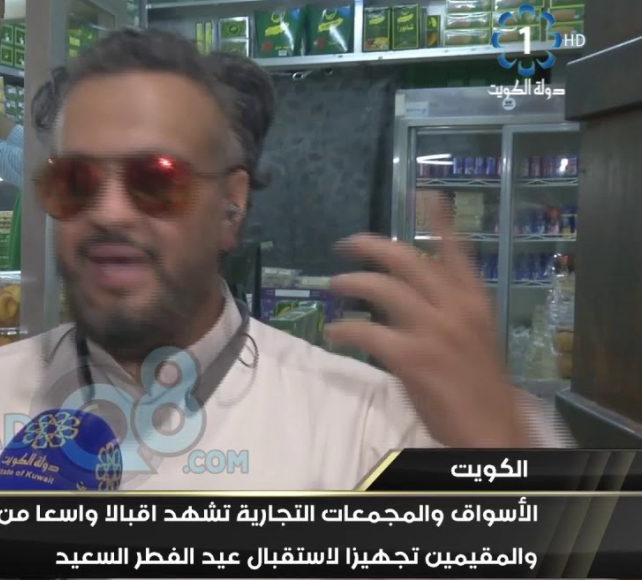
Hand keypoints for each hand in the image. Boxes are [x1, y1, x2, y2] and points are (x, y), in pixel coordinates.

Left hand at [326, 193, 529, 447]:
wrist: (490, 431)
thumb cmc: (479, 388)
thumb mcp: (475, 338)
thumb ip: (450, 311)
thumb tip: (416, 292)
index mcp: (475, 301)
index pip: (455, 251)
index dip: (439, 221)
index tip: (425, 194)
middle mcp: (454, 308)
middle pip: (407, 260)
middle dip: (371, 246)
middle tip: (346, 244)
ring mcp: (432, 331)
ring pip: (381, 288)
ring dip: (352, 282)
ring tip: (334, 285)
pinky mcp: (410, 357)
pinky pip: (365, 331)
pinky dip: (343, 328)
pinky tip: (333, 332)